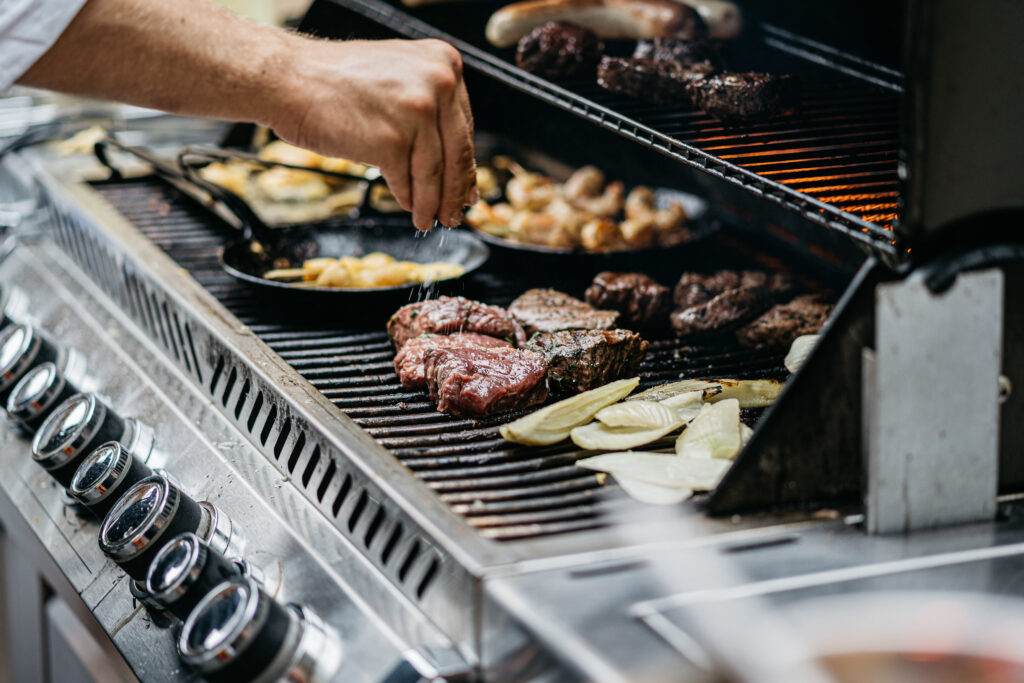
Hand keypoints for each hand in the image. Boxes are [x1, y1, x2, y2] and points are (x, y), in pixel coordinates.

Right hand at [269, 38, 475, 230]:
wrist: (287, 79)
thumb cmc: (333, 80)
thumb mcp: (396, 75)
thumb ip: (427, 103)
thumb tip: (450, 153)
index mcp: (444, 61)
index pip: (463, 125)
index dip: (465, 161)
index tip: (467, 185)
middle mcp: (438, 82)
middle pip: (457, 150)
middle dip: (456, 189)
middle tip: (456, 211)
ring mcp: (417, 112)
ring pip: (435, 172)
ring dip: (433, 202)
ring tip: (431, 220)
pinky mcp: (393, 141)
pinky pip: (409, 181)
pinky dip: (410, 199)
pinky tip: (409, 207)